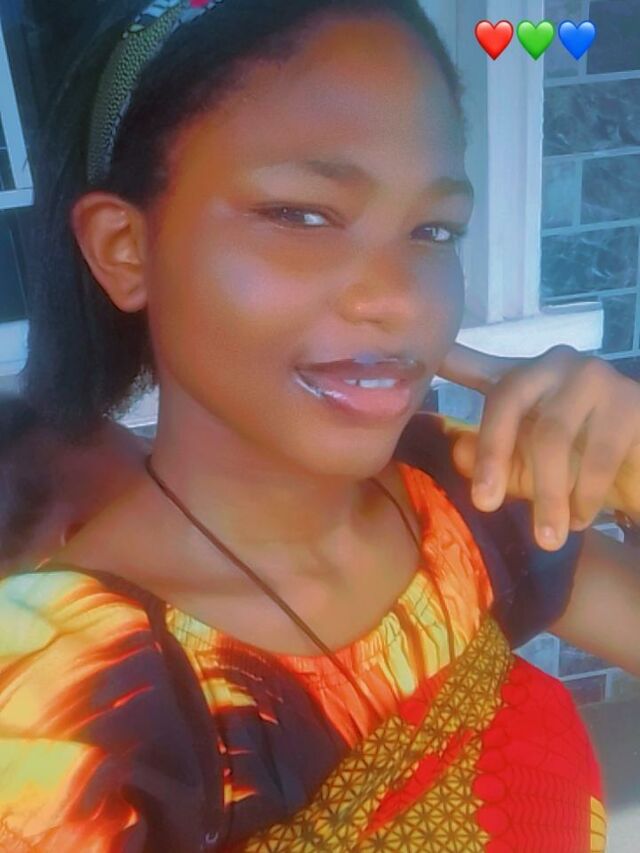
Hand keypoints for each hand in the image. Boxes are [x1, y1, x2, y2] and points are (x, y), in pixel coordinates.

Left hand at [438, 344, 639, 550]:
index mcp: (521, 379)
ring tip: (547, 537)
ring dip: (547, 493)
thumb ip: (490, 459)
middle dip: (492, 455)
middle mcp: (553, 365)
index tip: (423, 359)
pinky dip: (586, 494)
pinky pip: (598, 453)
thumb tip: (455, 450)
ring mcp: (594, 377)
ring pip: (553, 435)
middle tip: (485, 504)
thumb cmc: (576, 469)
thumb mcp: (525, 470)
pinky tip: (582, 519)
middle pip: (507, 398)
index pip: (476, 366)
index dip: (447, 360)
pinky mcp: (631, 402)